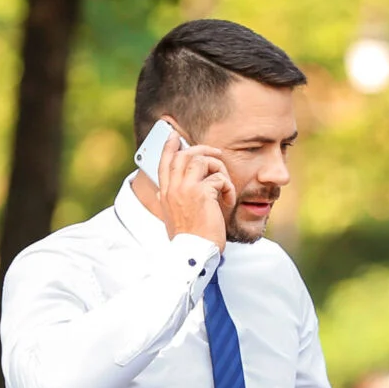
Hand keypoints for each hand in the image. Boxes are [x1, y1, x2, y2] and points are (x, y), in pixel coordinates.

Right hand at [157, 134, 234, 249]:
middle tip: (217, 153)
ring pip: (202, 160)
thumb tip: (160, 191)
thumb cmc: (188, 238)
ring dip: (219, 170)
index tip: (173, 133)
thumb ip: (169, 200)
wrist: (192, 253)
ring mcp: (186, 189)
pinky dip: (228, 188)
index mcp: (165, 193)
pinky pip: (219, 178)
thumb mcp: (172, 215)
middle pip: (184, 154)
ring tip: (224, 186)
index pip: (163, 162)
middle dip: (202, 149)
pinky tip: (228, 202)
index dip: (168, 145)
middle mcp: (172, 187)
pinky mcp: (202, 193)